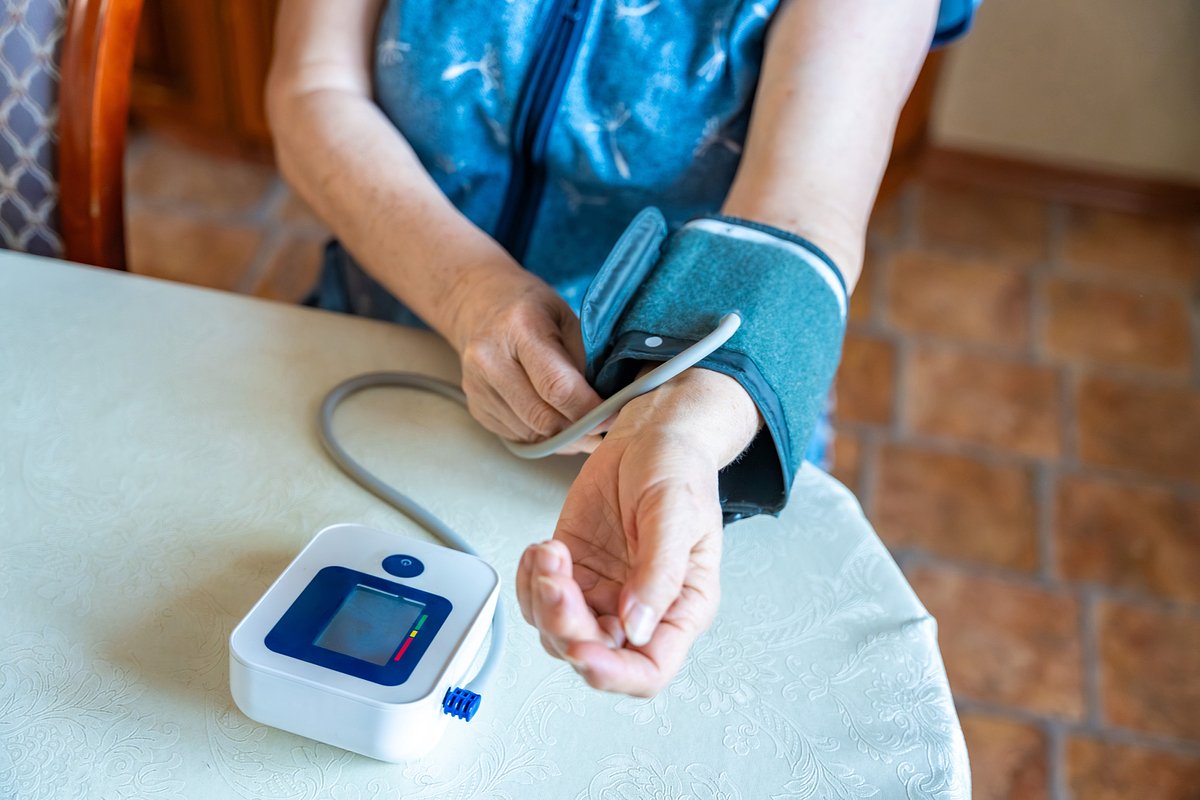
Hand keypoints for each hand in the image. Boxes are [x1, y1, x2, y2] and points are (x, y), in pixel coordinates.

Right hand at [443, 254, 603, 453]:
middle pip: (543, 418)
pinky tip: (556, 418)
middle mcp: (489, 359)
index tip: (614, 417)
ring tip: (583, 424)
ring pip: (532, 434)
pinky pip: (519, 436)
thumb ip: (585, 359)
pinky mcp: (476, 406)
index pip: (557, 387)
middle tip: (605, 431)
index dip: (590, 410)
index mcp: (518, 328)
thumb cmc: (533, 309)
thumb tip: (607, 405)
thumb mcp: (567, 318)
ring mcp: (477, 386)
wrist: (481, 304)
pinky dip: (544, 436)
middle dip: (580, 432)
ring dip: (564, 438)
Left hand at [516, 368, 760, 694]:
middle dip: (565, 624)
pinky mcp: (574, 570)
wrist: (652, 433)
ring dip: (543, 598)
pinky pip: (540, 597)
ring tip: (551, 551)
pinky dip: (530, 579)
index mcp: (681, 606)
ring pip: (558, 630)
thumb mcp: (677, 513)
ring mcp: (602, 591)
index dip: (613, 673)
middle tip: (557, 578)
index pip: (650, 669)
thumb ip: (660, 573)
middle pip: (594, 652)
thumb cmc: (678, 469)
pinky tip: (543, 548)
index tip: (581, 651)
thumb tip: (637, 629)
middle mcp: (638, 608)